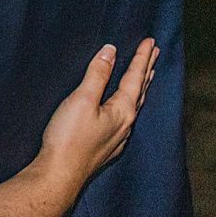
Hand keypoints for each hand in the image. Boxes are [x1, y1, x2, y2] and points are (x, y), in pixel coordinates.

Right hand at [30, 38, 158, 197]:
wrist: (60, 175)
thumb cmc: (68, 137)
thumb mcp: (82, 100)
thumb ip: (97, 75)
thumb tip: (110, 52)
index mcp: (122, 110)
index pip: (135, 78)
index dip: (141, 58)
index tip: (150, 41)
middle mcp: (125, 124)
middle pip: (140, 90)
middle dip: (147, 70)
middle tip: (155, 53)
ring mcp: (118, 137)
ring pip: (135, 105)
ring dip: (141, 86)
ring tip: (145, 75)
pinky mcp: (107, 146)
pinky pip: (126, 118)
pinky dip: (130, 103)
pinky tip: (126, 108)